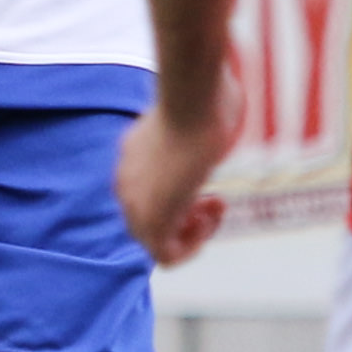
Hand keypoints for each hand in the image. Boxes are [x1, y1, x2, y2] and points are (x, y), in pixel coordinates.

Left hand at [117, 104, 231, 266]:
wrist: (191, 104)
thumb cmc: (203, 97)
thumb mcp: (198, 108)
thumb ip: (199, 117)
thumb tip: (225, 94)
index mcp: (132, 158)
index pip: (148, 193)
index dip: (183, 195)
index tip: (207, 180)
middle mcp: (126, 183)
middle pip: (151, 220)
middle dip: (188, 215)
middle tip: (216, 199)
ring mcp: (134, 205)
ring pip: (157, 242)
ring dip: (194, 232)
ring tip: (217, 207)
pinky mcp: (150, 223)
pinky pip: (165, 257)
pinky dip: (193, 246)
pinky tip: (210, 221)